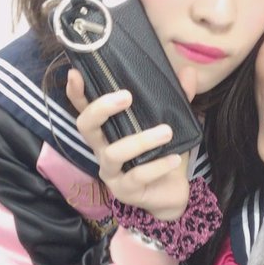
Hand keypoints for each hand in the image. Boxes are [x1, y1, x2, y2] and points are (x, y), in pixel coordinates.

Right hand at [66, 68, 197, 220]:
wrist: (172, 192)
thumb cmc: (163, 153)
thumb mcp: (172, 123)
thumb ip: (178, 98)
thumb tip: (188, 72)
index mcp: (107, 130)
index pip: (84, 108)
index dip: (76, 92)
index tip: (75, 73)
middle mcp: (102, 149)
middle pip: (86, 126)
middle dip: (101, 108)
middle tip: (126, 96)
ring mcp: (111, 171)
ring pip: (114, 153)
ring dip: (141, 140)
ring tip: (166, 132)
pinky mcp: (125, 190)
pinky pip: (137, 176)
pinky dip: (157, 165)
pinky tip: (174, 158)